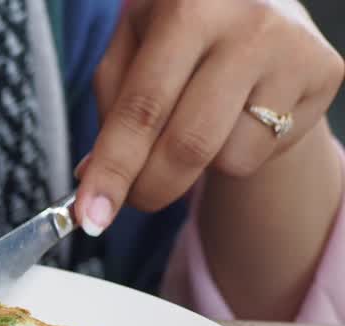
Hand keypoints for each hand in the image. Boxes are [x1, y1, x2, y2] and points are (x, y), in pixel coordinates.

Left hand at [74, 0, 343, 235]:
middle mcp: (247, 24)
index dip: (113, 171)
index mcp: (187, 8)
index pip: (142, 108)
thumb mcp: (133, 48)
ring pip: (229, 158)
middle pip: (188, 144)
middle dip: (149, 189)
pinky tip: (238, 116)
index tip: (91, 218)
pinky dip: (237, 151)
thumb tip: (92, 177)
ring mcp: (292, 49)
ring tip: (198, 122)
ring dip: (198, 167)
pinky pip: (264, 152)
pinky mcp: (324, 73)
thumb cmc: (181, 33)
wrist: (260, 1)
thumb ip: (112, 109)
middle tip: (132, 201)